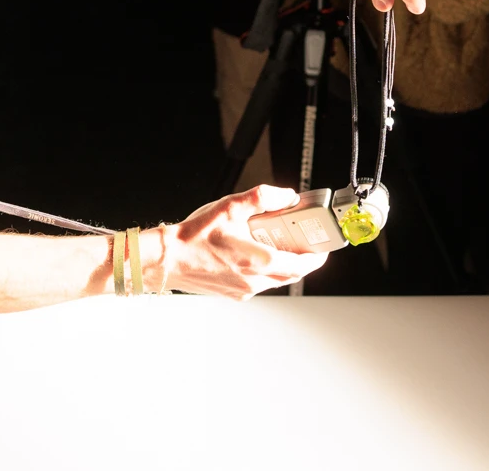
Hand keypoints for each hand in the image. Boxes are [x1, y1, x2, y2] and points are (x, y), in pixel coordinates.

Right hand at [157, 185, 328, 299]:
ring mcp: (243, 289)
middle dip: (301, 258)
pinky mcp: (233, 293)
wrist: (165, 259)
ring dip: (281, 263)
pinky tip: (250, 251)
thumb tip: (286, 195)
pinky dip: (262, 269)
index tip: (323, 246)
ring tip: (274, 242)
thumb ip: (262, 197)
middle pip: (291, 274)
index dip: (318, 256)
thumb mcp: (230, 206)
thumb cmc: (193, 236)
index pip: (302, 265)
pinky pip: (257, 283)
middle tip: (302, 241)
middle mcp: (254, 280)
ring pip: (274, 279)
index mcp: (259, 261)